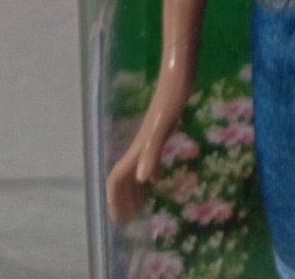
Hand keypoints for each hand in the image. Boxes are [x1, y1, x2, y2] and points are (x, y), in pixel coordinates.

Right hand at [106, 55, 195, 222]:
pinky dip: (150, 172)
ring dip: (134, 189)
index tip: (118, 218)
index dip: (115, 198)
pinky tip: (157, 179)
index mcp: (138, 147)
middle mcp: (140, 144)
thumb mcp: (164, 127)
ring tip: (139, 206)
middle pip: (124, 177)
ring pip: (135, 168)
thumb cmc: (172, 98)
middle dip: (123, 199)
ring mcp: (149, 137)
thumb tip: (143, 180)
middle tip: (128, 220)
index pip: (117, 177)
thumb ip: (153, 152)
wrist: (179, 74)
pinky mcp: (160, 130)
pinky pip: (149, 158)